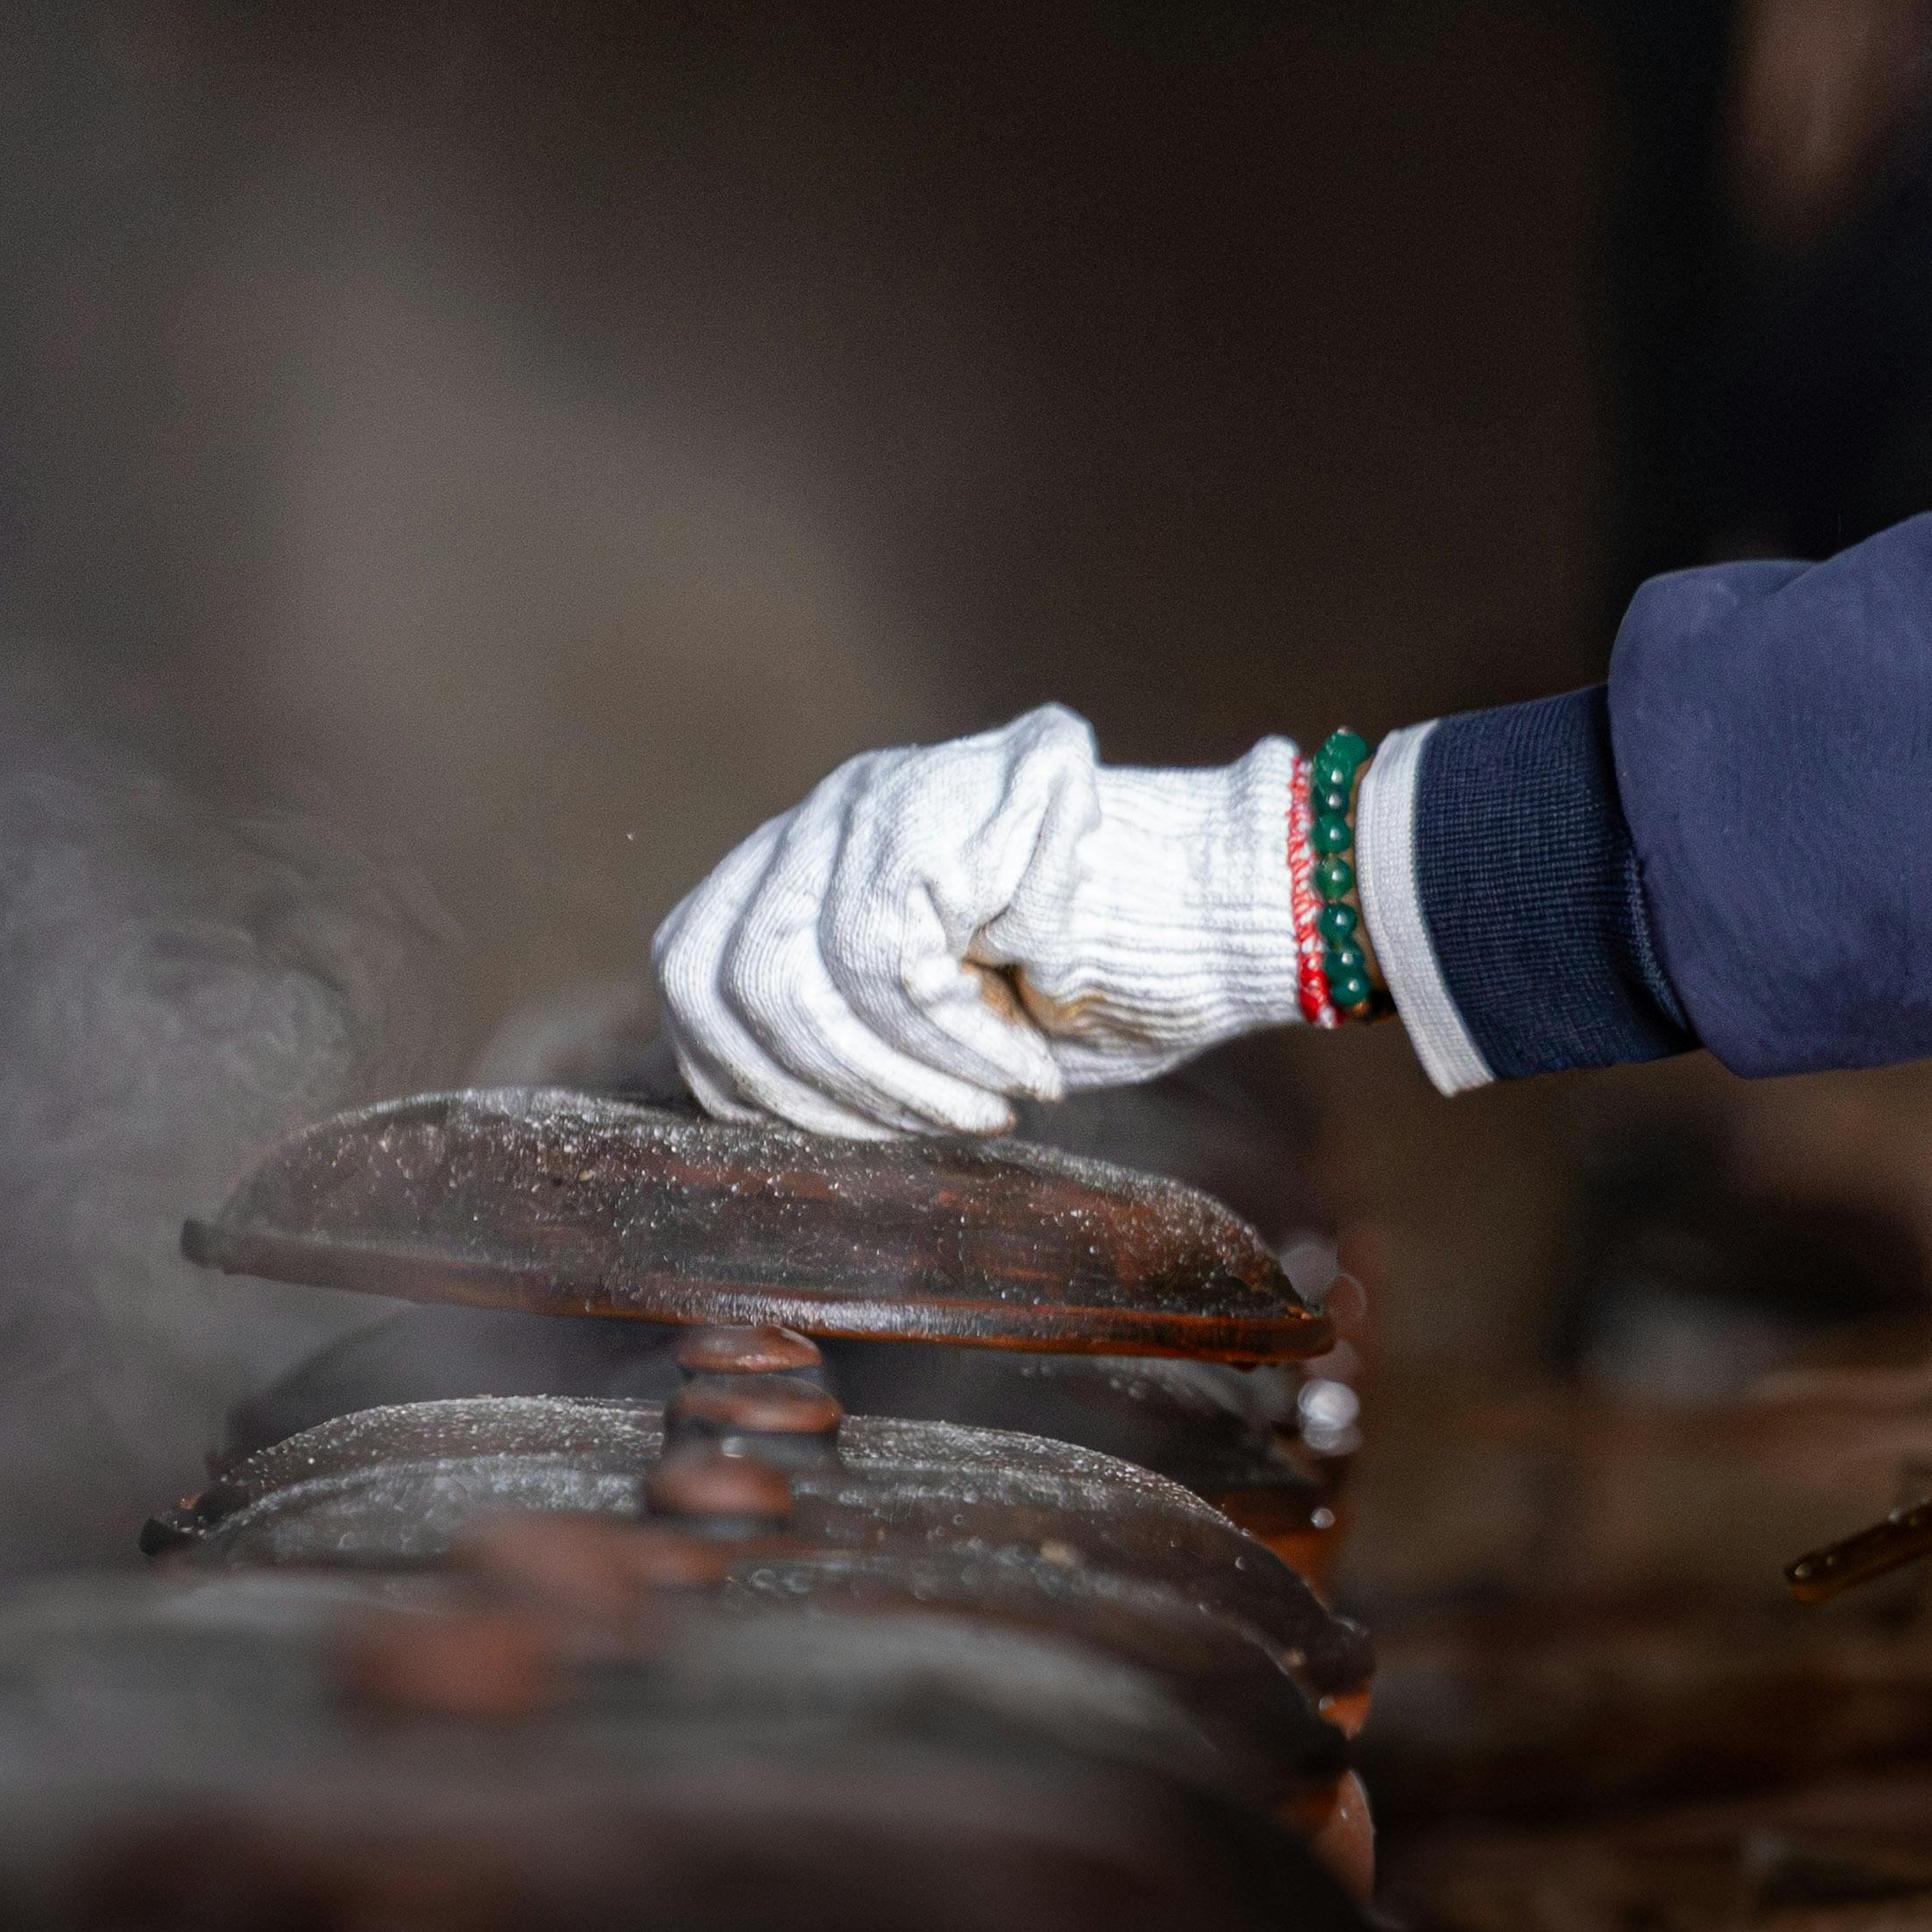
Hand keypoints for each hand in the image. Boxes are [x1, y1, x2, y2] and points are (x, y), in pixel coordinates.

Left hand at [652, 709, 1300, 1134]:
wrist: (1238, 914)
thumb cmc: (1100, 981)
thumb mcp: (940, 1018)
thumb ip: (838, 1028)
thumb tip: (733, 1099)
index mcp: (814, 855)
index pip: (693, 964)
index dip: (739, 1077)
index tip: (839, 1137)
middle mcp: (834, 808)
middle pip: (721, 977)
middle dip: (818, 1093)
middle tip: (930, 1127)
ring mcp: (883, 793)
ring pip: (795, 976)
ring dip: (893, 1076)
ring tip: (987, 1099)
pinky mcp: (942, 805)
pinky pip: (885, 961)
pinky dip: (951, 1041)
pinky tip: (1024, 1057)